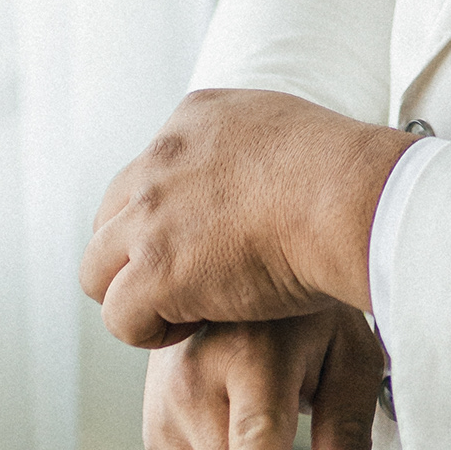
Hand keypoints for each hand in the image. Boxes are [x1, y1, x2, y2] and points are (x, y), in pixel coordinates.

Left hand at [80, 87, 411, 347]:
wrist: (354, 199)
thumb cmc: (350, 179)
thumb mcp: (291, 133)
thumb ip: (260, 151)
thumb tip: (272, 182)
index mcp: (195, 118)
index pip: (148, 173)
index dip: (169, 218)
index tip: (206, 242)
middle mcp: (161, 158)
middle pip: (109, 218)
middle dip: (136, 255)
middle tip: (188, 282)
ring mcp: (152, 213)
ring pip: (96, 270)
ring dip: (135, 294)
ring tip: (188, 311)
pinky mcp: (156, 270)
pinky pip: (119, 316)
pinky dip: (151, 331)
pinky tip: (199, 326)